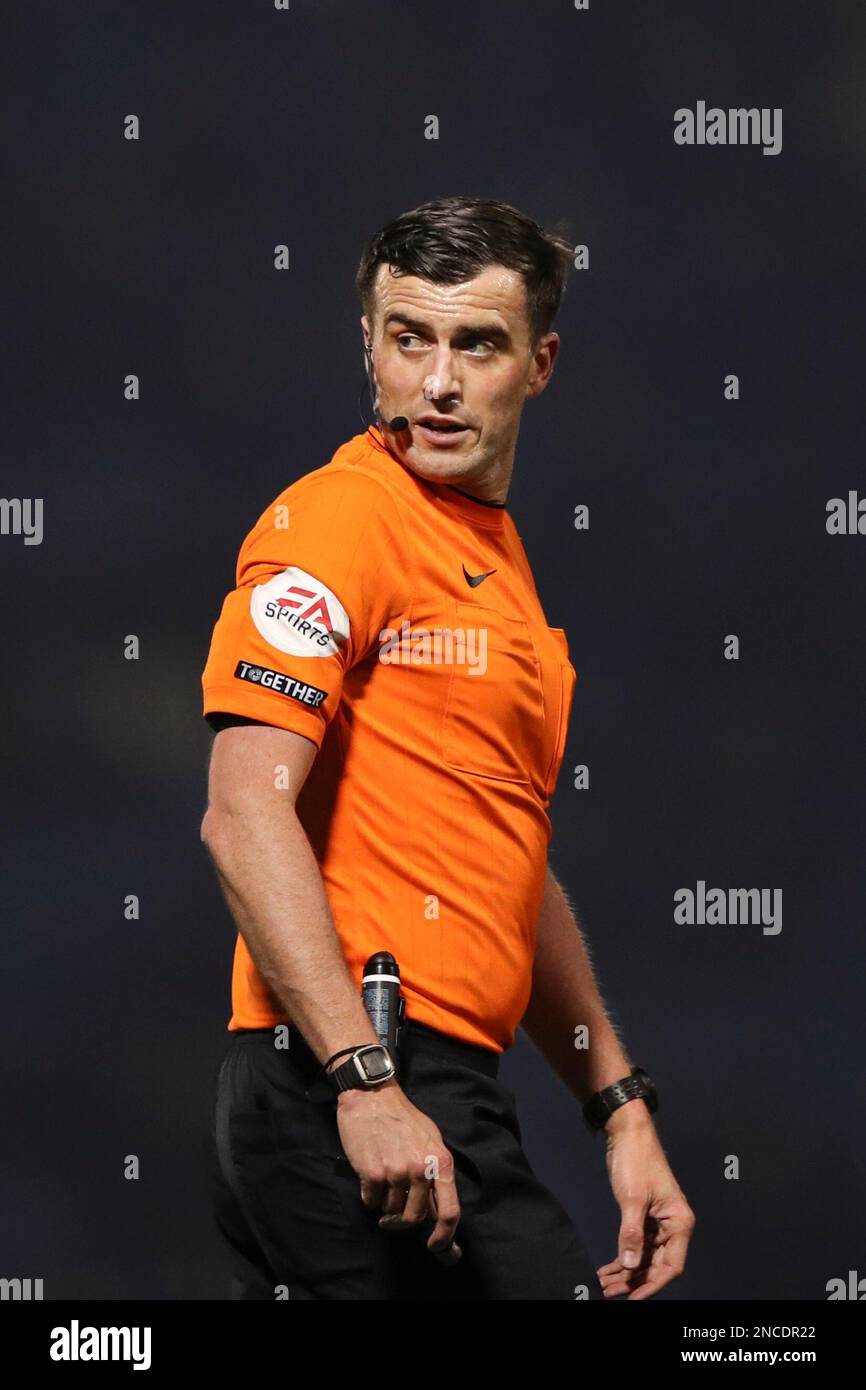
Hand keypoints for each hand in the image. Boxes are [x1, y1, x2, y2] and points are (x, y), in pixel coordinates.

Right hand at [336, 1081, 462, 1263]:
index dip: (444, 1237)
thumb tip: (437, 1213)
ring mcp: (398, 1172)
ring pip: (391, 1211)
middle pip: (415, 1217)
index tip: (435, 1246)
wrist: (372, 1097)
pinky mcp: (373, 1173)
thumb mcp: (430, 1141)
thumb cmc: (403, 1119)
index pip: (450, 1212)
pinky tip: (369, 1173)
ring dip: (384, 1204)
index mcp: (441, 1162)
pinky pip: (371, 1201)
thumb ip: (436, 1175)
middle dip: (402, 1221)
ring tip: (382, 1178)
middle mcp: (422, 1169)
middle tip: (391, 1216)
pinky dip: (369, 1194)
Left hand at [596, 1110, 694, 1299]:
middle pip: (656, 1265)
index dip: (653, 1285)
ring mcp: (658, 1222)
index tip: (633, 1298)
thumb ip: (632, 1233)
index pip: (671, 1266)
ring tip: (604, 1284)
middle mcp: (672, 1225)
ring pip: (644, 1257)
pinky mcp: (644, 1217)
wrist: (627, 1133)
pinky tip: (608, 1268)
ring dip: (626, 1272)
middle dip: (634, 1281)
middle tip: (609, 1292)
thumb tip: (631, 1264)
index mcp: (679, 1222)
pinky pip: (637, 1245)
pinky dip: (623, 1257)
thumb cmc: (636, 1160)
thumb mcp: (632, 1198)